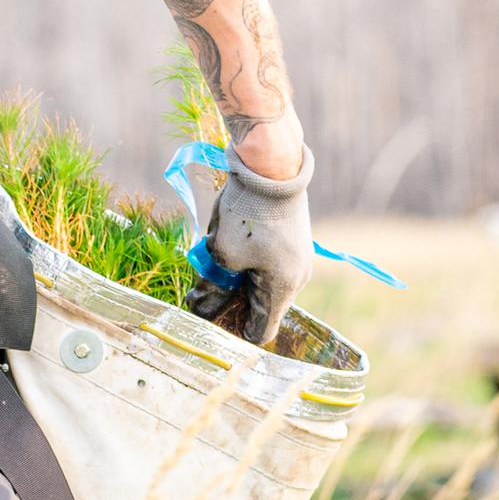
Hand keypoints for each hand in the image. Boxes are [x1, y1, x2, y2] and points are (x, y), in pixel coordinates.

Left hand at [187, 146, 314, 346]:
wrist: (271, 169)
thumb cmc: (247, 215)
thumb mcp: (222, 255)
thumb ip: (213, 288)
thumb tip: (200, 310)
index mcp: (282, 289)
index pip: (261, 331)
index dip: (233, 329)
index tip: (212, 318)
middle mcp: (297, 279)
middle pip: (261, 308)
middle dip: (232, 302)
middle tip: (205, 288)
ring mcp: (299, 260)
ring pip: (264, 286)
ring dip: (239, 281)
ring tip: (216, 261)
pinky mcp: (295, 244)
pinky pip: (270, 267)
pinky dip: (250, 265)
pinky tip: (231, 247)